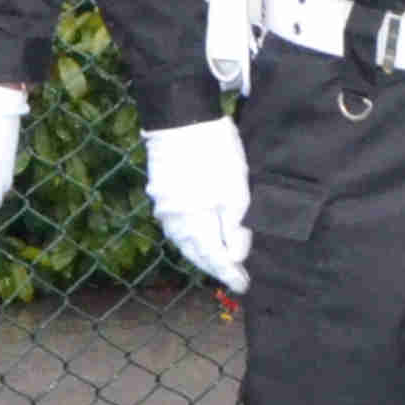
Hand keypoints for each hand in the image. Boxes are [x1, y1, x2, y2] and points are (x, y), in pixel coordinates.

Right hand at [143, 114, 252, 291]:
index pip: (214, 258)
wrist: (181, 119)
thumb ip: (236, 227)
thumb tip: (235, 256)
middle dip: (215, 267)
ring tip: (219, 260)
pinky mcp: (161, 193)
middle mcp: (174, 221)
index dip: (230, 274)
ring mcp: (164, 208)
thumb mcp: (236, 191)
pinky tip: (200, 235)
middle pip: (196, 254)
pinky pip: (177, 226)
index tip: (243, 285)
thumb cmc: (214, 153)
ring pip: (184, 241)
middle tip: (234, 277)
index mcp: (194, 223)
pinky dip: (191, 237)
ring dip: (202, 253)